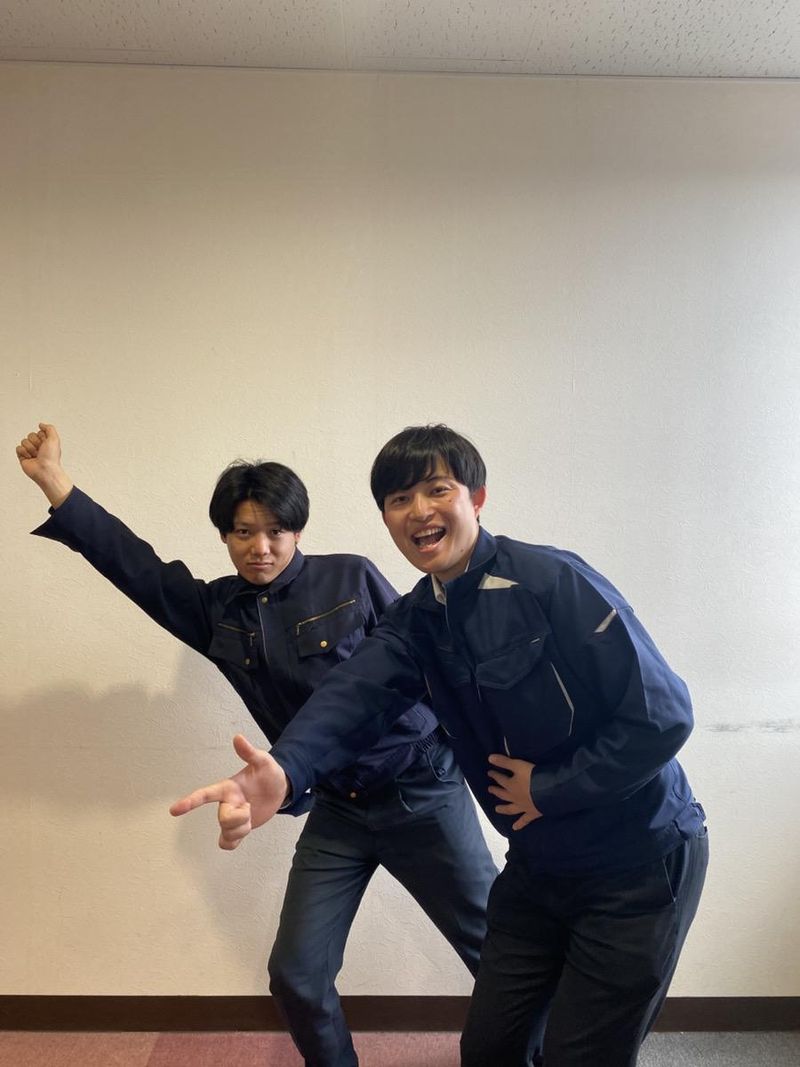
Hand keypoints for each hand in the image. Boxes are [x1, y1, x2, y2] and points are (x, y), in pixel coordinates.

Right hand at [16, 423, 72, 506]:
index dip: (42, 437)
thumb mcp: (54, 439)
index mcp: (47, 442)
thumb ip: (49, 428)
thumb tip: (41, 425)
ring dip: (30, 448)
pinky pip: (18, 448)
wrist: (45, 470)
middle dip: (35, 442)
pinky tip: (30, 457)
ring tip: (36, 455)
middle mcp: (39, 446)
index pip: (39, 432)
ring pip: (24, 441)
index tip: (46, 443)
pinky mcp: (23, 456)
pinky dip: (24, 452)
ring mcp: (30, 451)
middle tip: (40, 450)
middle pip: (30, 435)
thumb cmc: (51, 458)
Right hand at [169, 734, 289, 850]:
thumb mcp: (262, 761)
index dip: (189, 802)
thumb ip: (249, 752)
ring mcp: (231, 818)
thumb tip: (238, 738)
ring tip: (251, 814)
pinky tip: (243, 831)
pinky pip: (227, 843)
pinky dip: (233, 841)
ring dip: (243, 828)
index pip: (205, 795)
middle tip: (251, 806)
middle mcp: (226, 804)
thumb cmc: (268, 773)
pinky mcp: (237, 829)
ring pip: (227, 833)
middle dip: (241, 817)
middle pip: (224, 820)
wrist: (279, 788)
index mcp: (227, 789)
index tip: (174, 810)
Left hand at [487, 753, 541, 830]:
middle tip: (490, 789)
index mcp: (511, 785)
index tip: (490, 772)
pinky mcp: (532, 813)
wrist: (549, 792)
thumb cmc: (534, 776)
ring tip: (496, 809)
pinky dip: (519, 824)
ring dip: (503, 809)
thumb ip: (504, 761)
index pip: (501, 779)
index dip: (495, 775)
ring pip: (510, 809)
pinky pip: (524, 820)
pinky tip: (515, 828)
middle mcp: (514, 797)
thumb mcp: (518, 765)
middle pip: (503, 794)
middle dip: (496, 791)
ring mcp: (523, 807)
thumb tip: (489, 758)